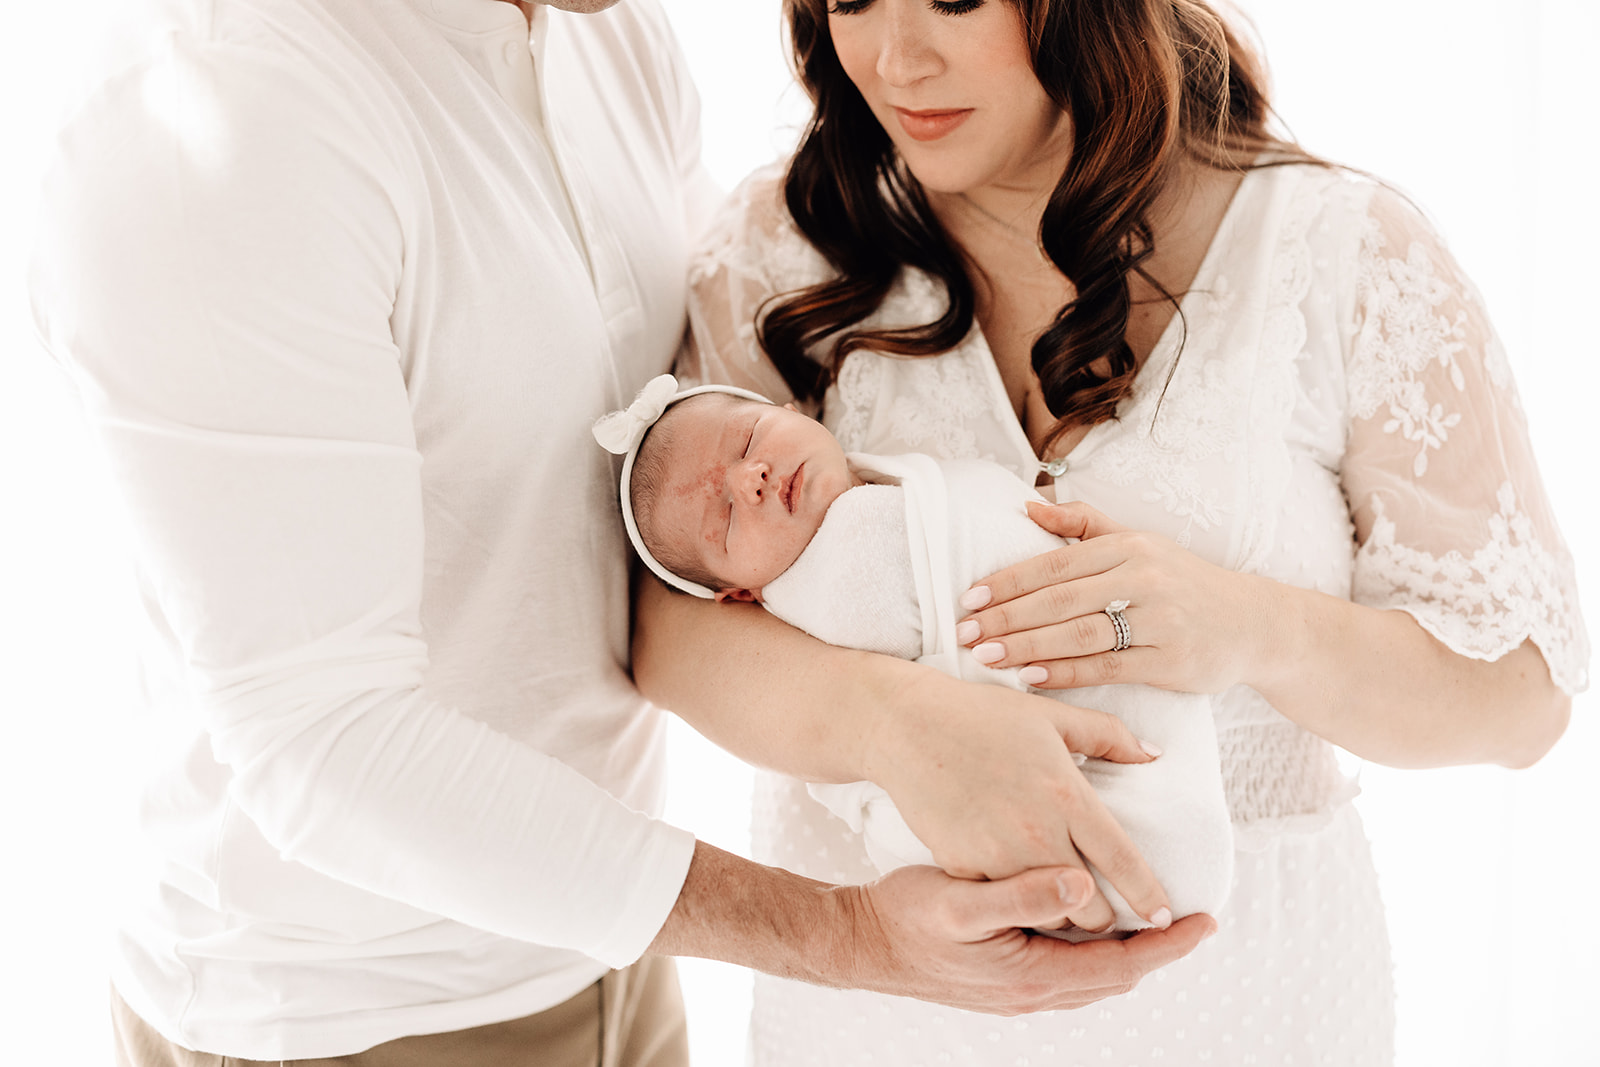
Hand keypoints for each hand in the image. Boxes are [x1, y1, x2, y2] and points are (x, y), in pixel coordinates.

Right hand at [844, 864, 1215, 1013]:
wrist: (860, 944)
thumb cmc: (906, 918)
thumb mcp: (961, 903)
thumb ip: (1023, 895)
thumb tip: (1086, 885)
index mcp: (1033, 974)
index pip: (1122, 965)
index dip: (1167, 944)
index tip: (1205, 921)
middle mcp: (1032, 991)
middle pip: (1116, 976)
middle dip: (1158, 950)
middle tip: (1192, 918)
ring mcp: (1018, 991)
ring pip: (1093, 976)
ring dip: (1127, 952)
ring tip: (1152, 919)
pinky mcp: (1005, 980)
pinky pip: (1067, 970)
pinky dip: (1094, 951)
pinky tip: (1090, 922)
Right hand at [867, 664, 1170, 932]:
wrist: (907, 726)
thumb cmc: (982, 716)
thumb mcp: (1052, 716)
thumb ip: (1109, 736)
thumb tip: (1153, 755)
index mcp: (1067, 796)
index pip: (1123, 861)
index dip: (1149, 895)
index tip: (1164, 917)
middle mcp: (1036, 832)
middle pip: (1089, 907)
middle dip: (1105, 918)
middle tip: (1111, 914)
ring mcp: (996, 855)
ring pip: (1046, 917)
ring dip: (1061, 917)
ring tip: (1069, 910)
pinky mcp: (962, 867)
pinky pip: (1001, 902)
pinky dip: (1015, 905)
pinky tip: (1020, 896)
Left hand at [956, 500, 1276, 693]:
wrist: (1253, 623)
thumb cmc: (1181, 581)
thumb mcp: (1139, 542)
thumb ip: (1084, 525)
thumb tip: (1030, 505)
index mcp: (1129, 546)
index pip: (1055, 564)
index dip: (1009, 582)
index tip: (970, 599)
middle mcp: (1144, 578)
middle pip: (1060, 600)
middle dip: (1007, 617)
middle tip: (964, 632)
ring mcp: (1159, 620)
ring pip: (1079, 633)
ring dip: (1027, 646)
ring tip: (986, 656)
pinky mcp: (1171, 661)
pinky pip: (1108, 667)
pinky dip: (1065, 672)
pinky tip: (1030, 678)